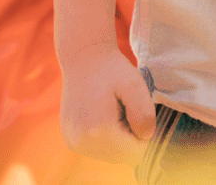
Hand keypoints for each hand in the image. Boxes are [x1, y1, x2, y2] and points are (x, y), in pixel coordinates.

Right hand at [59, 44, 156, 164]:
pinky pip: (98, 149)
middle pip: (122, 158)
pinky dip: (105, 136)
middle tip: (122, 109)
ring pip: (111, 155)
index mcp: (99, 131)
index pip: (135, 154)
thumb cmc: (113, 70)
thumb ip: (145, 115)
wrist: (84, 58)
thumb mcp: (135, 86)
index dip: (142, 134)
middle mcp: (82, 142)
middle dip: (129, 137)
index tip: (133, 110)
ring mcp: (73, 143)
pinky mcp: (70, 140)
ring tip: (111, 111)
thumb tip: (145, 137)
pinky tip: (101, 114)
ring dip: (118, 137)